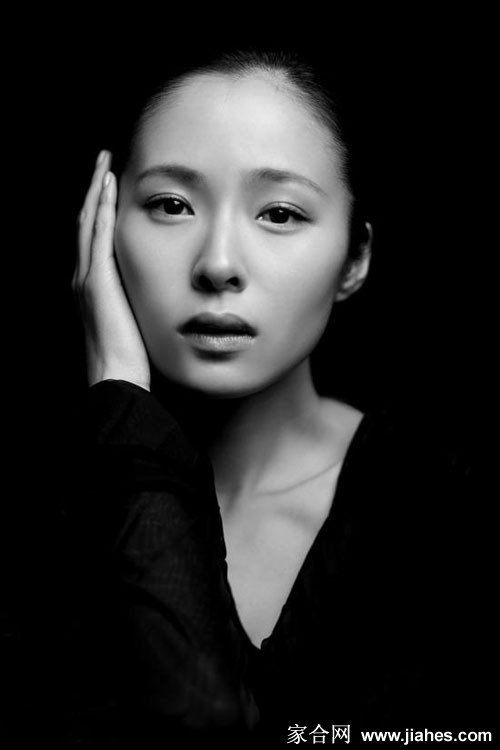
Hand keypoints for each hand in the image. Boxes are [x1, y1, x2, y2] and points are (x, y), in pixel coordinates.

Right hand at [73, 150, 150, 390]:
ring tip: (104, 164)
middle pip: (86, 221)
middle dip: (95, 190)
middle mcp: (85, 276)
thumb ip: (139, 297)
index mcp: (94, 285)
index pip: (95, 236)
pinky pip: (97, 238)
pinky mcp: (97, 282)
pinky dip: (100, 211)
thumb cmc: (130, 354)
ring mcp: (88, 278)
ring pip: (87, 223)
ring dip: (96, 191)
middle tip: (104, 161)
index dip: (100, 208)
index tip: (112, 183)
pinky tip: (108, 188)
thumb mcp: (135, 318)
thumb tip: (160, 285)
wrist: (116, 374)